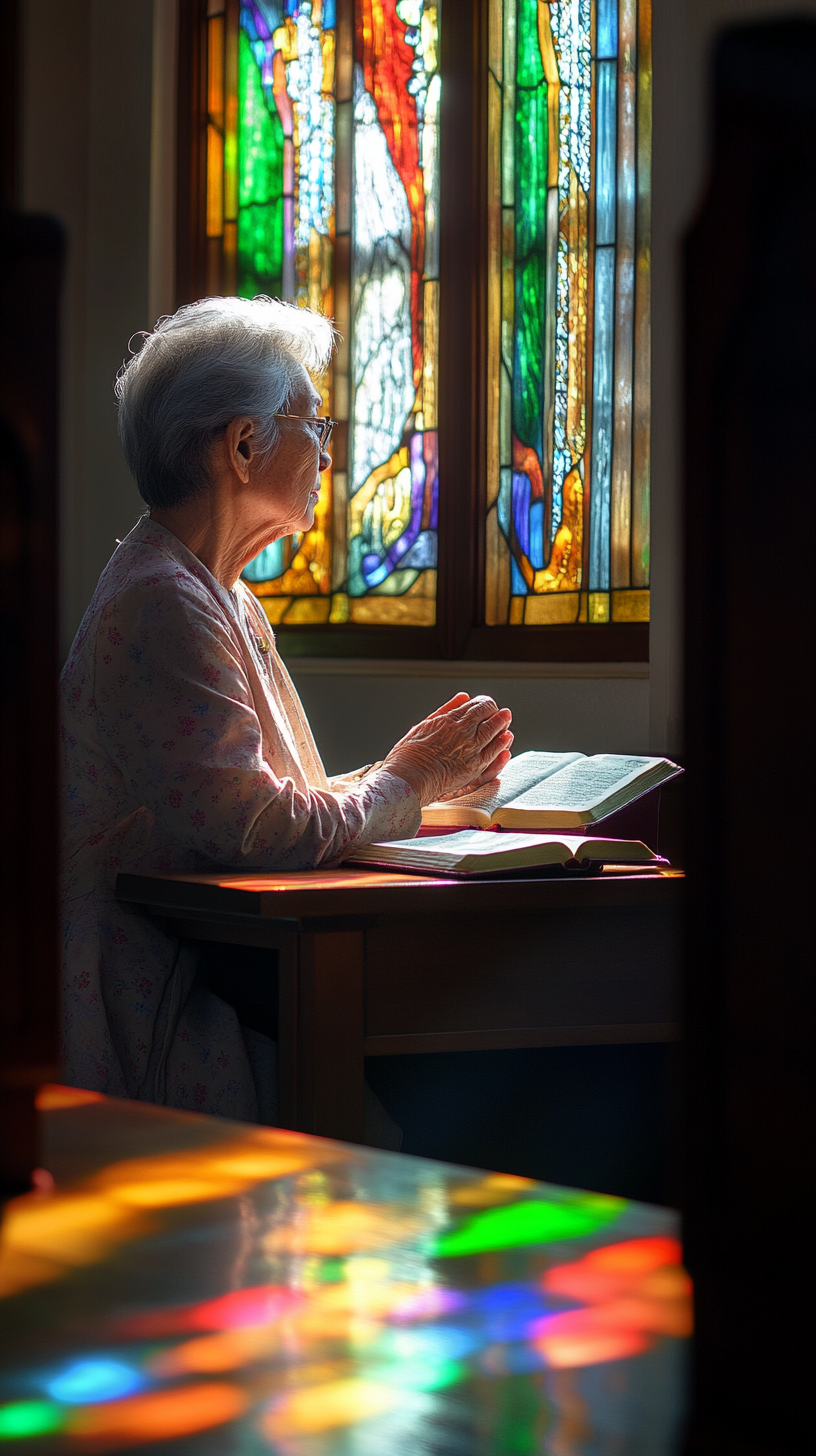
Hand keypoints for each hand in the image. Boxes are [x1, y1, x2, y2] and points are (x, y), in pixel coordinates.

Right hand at [382, 692, 512, 805]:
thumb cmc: (409, 756)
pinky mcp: (474, 767)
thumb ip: (445, 710)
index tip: (486, 704)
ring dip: (502, 723)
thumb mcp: (424, 725)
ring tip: (506, 719)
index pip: (475, 705)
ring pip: (494, 731)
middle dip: (495, 711)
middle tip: (500, 711)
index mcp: (449, 720)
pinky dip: (501, 744)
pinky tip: (506, 738)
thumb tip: (463, 697)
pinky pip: (494, 753)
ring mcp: (470, 749)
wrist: (408, 779)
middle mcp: (462, 732)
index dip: (483, 703)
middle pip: (487, 715)